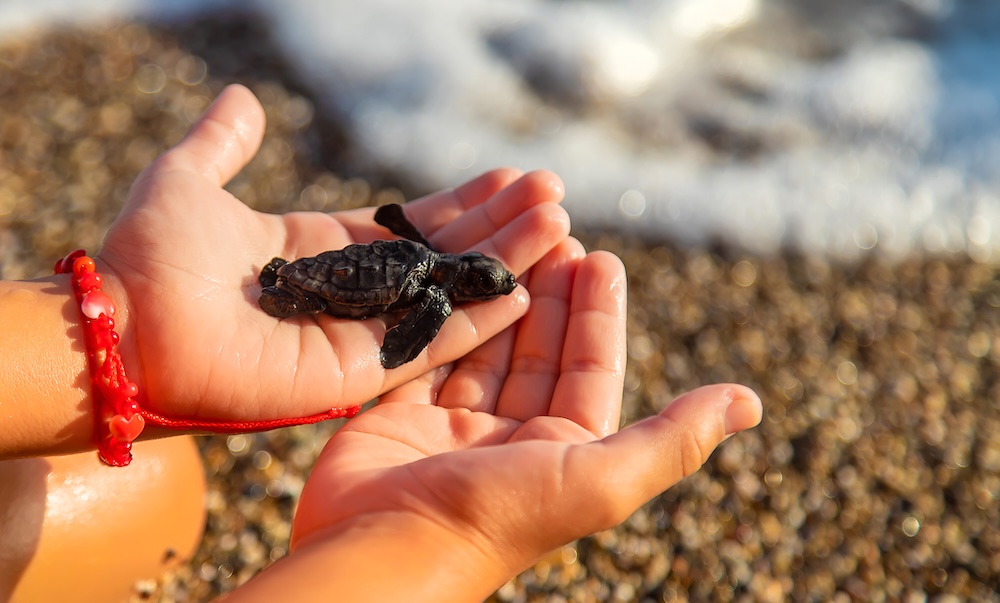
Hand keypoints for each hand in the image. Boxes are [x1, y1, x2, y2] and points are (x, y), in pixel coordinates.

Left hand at [97, 85, 569, 422]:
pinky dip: (478, 320)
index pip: (410, 225)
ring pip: (447, 295)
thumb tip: (243, 96)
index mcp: (321, 251)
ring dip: (503, 262)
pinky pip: (428, 344)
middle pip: (441, 257)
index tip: (510, 176)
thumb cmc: (149, 259)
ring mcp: (356, 336)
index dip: (461, 202)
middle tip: (552, 196)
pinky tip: (527, 291)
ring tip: (557, 226)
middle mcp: (349, 295)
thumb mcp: (188, 179)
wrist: (123, 330)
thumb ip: (223, 142)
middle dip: (498, 226)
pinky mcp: (356, 374)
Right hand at [286, 240, 762, 599]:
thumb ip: (672, 437)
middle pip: (539, 352)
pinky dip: (448, 317)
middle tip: (558, 233)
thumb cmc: (499, 516)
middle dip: (551, 294)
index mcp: (565, 453)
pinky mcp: (401, 415)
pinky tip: (455, 276)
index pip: (590, 369)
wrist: (384, 549)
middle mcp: (513, 439)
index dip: (598, 314)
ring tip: (514, 242)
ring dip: (503, 296)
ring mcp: (454, 427)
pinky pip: (433, 355)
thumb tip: (750, 402)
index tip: (601, 258)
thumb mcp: (601, 477)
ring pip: (488, 347)